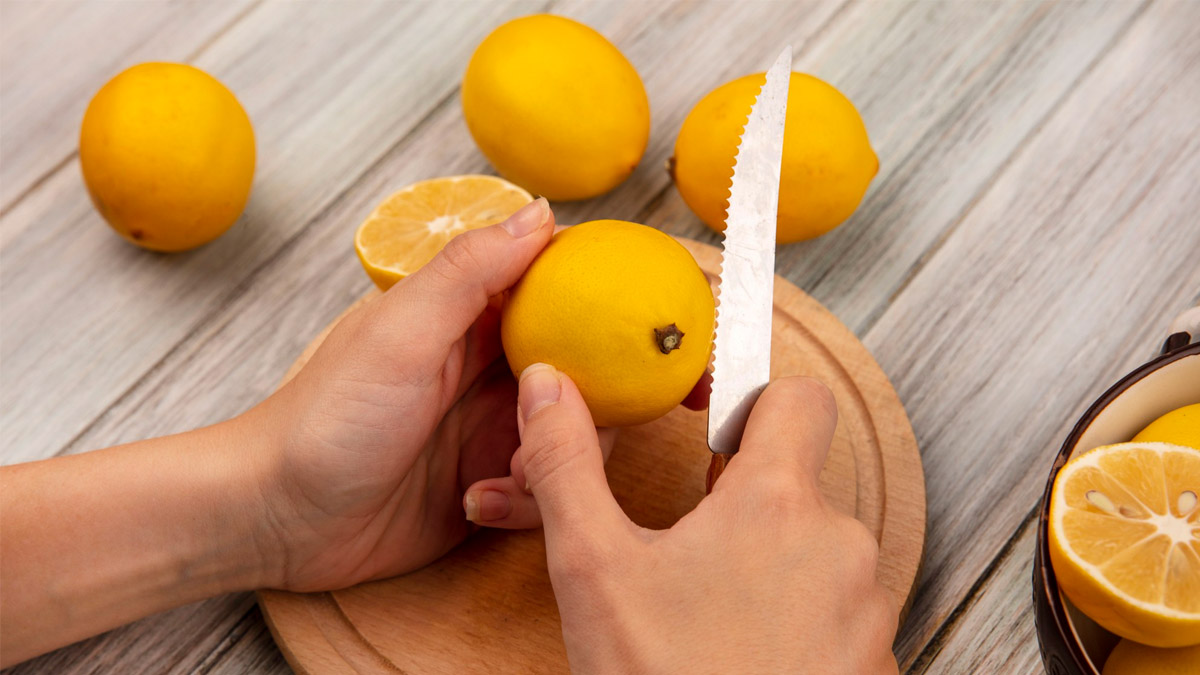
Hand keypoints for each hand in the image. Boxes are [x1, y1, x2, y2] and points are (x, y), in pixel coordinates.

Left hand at [250, 198, 618, 590]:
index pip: (561, 288)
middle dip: (597, 402)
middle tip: (570, 426)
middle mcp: (492, 368)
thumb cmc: (325, 420)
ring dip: (556, 462)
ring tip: (507, 476)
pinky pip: (547, 490)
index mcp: (472, 316)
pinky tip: (477, 504)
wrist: (277, 521)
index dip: (611, 298)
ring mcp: (494, 428)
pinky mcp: (492, 484)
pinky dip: (528, 502)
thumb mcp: (401, 334)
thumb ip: (471, 272)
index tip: (658, 323)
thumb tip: (541, 211)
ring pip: (575, 435)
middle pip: (588, 368)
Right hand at [516, 368, 899, 673]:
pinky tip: (742, 651)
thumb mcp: (593, 569)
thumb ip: (566, 464)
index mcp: (776, 502)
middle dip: (742, 502)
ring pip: (815, 548)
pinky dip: (795, 616)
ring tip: (708, 614)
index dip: (752, 397)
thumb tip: (547, 386)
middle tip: (687, 549)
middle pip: (797, 480)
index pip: (796, 396)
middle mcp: (841, 544)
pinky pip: (837, 607)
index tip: (713, 426)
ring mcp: (867, 607)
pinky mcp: (874, 658)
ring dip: (768, 563)